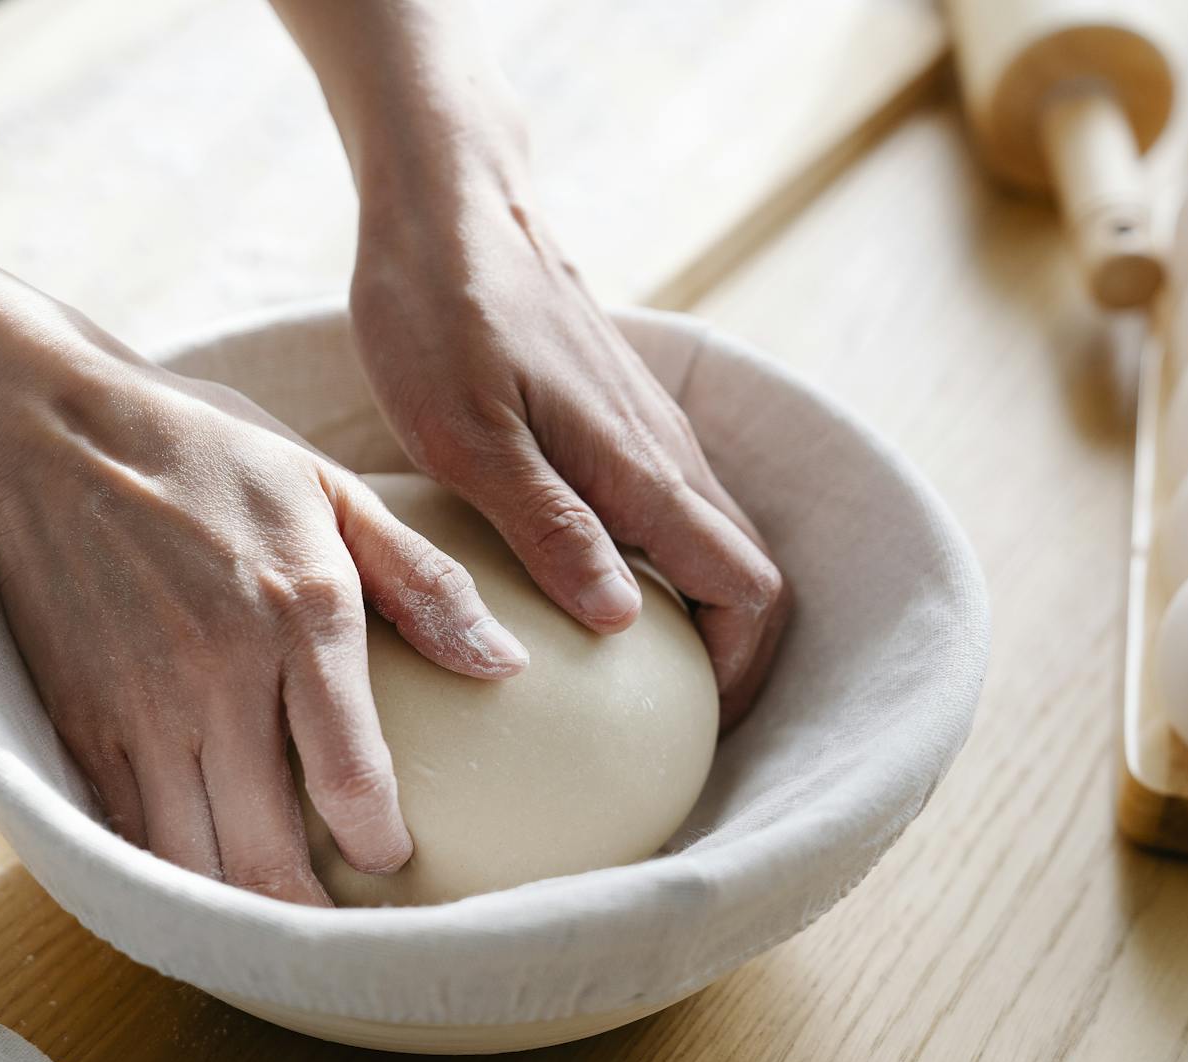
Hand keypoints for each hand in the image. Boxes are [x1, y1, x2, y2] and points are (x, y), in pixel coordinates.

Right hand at [0, 348, 528, 904]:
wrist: (48, 432)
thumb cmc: (207, 454)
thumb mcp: (330, 489)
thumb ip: (423, 580)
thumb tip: (507, 664)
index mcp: (299, 616)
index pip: (351, 777)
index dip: (379, 843)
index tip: (392, 856)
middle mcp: (217, 677)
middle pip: (263, 853)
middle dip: (309, 916)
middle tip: (340, 928)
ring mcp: (138, 709)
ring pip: (189, 861)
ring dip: (233, 907)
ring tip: (272, 920)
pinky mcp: (78, 721)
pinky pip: (124, 832)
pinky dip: (163, 868)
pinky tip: (196, 875)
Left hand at [348, 150, 787, 726]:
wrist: (448, 203)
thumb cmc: (439, 315)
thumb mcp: (468, 436)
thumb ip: (550, 527)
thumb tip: (627, 622)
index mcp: (639, 470)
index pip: (747, 591)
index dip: (737, 675)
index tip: (685, 732)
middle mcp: (665, 453)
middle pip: (748, 577)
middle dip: (727, 662)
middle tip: (659, 729)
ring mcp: (647, 431)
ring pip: (711, 542)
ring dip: (695, 617)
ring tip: (626, 686)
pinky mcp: (617, 416)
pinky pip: (669, 509)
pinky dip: (661, 568)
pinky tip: (588, 596)